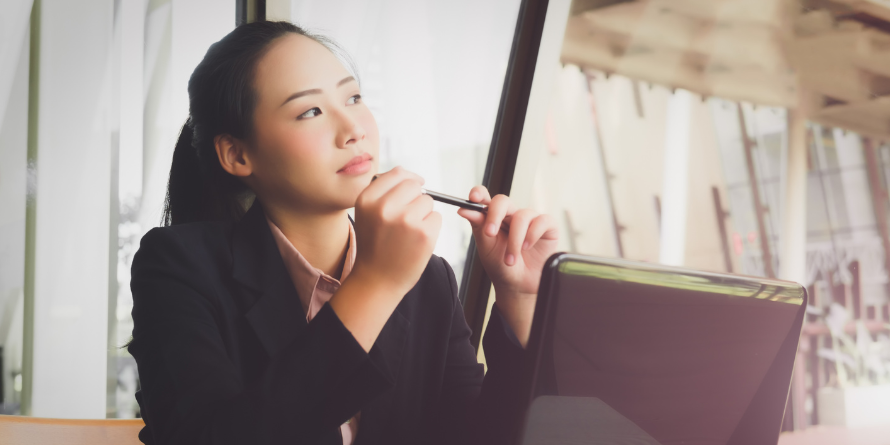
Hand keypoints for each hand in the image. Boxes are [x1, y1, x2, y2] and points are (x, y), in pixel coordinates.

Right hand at [352, 166, 441, 297]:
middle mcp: (385, 207)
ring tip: (409, 233)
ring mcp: (406, 219)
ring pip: (428, 201)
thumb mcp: (368, 214)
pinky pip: (436, 218)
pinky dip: (431, 228)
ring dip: (424, 214)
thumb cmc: (375, 246)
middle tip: (406, 219)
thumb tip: (413, 176)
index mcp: (367, 199)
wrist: (377, 281)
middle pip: (415, 185)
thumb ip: (385, 192)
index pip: (397, 173)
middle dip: (416, 198)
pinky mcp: (424, 233)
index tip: (412, 190)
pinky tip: (417, 241)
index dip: (408, 180)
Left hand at [457, 186, 558, 296]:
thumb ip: (478, 226)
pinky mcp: (548, 226)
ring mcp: (530, 219)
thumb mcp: (486, 247)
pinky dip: (532, 235)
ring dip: (514, 240)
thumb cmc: (501, 266)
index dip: (479, 193)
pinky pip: (541, 221)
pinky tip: (527, 248)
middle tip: (489, 233)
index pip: (486, 198)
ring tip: (510, 260)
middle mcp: (511, 215)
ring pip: (522, 216)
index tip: (473, 197)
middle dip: (495, 215)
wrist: (519, 286)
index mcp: (493, 217)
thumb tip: (464, 209)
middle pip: (503, 201)